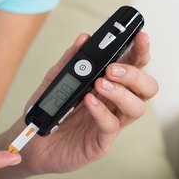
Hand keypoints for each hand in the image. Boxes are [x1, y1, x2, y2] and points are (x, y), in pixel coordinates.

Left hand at [12, 32, 157, 173]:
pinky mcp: (100, 141)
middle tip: (112, 69)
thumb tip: (84, 39)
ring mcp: (110, 123)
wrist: (33, 141)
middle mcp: (113, 103)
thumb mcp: (54, 81)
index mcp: (107, 85)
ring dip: (121, 93)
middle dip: (134, 75)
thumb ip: (69, 61)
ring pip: (136, 108)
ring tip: (100, 84)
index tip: (140, 37)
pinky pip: (111, 126)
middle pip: (145, 88)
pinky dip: (101, 111)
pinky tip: (89, 102)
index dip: (141, 52)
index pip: (133, 66)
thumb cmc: (48, 111)